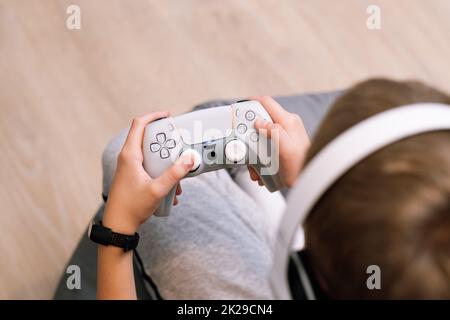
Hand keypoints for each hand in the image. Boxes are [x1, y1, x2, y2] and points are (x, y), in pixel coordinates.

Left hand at [103, 112, 193, 233]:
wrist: (118, 225)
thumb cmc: (132, 207)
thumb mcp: (158, 189)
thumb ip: (175, 174)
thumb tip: (190, 159)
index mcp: (130, 155)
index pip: (139, 124)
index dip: (153, 116)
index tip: (168, 116)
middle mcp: (128, 158)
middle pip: (147, 138)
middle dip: (166, 143)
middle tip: (179, 145)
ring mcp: (129, 167)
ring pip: (151, 155)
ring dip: (166, 162)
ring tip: (178, 177)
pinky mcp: (133, 176)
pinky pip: (149, 167)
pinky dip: (162, 174)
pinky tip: (171, 190)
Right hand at [248, 96, 310, 187]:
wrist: (309, 181)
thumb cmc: (301, 168)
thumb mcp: (286, 150)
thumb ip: (274, 131)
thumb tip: (259, 122)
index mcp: (288, 121)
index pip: (266, 102)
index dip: (251, 103)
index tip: (239, 110)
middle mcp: (286, 125)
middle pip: (260, 121)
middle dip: (249, 135)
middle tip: (245, 147)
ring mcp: (284, 135)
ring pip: (260, 136)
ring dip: (253, 151)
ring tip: (253, 166)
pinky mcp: (282, 144)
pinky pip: (265, 146)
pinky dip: (259, 157)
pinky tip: (260, 170)